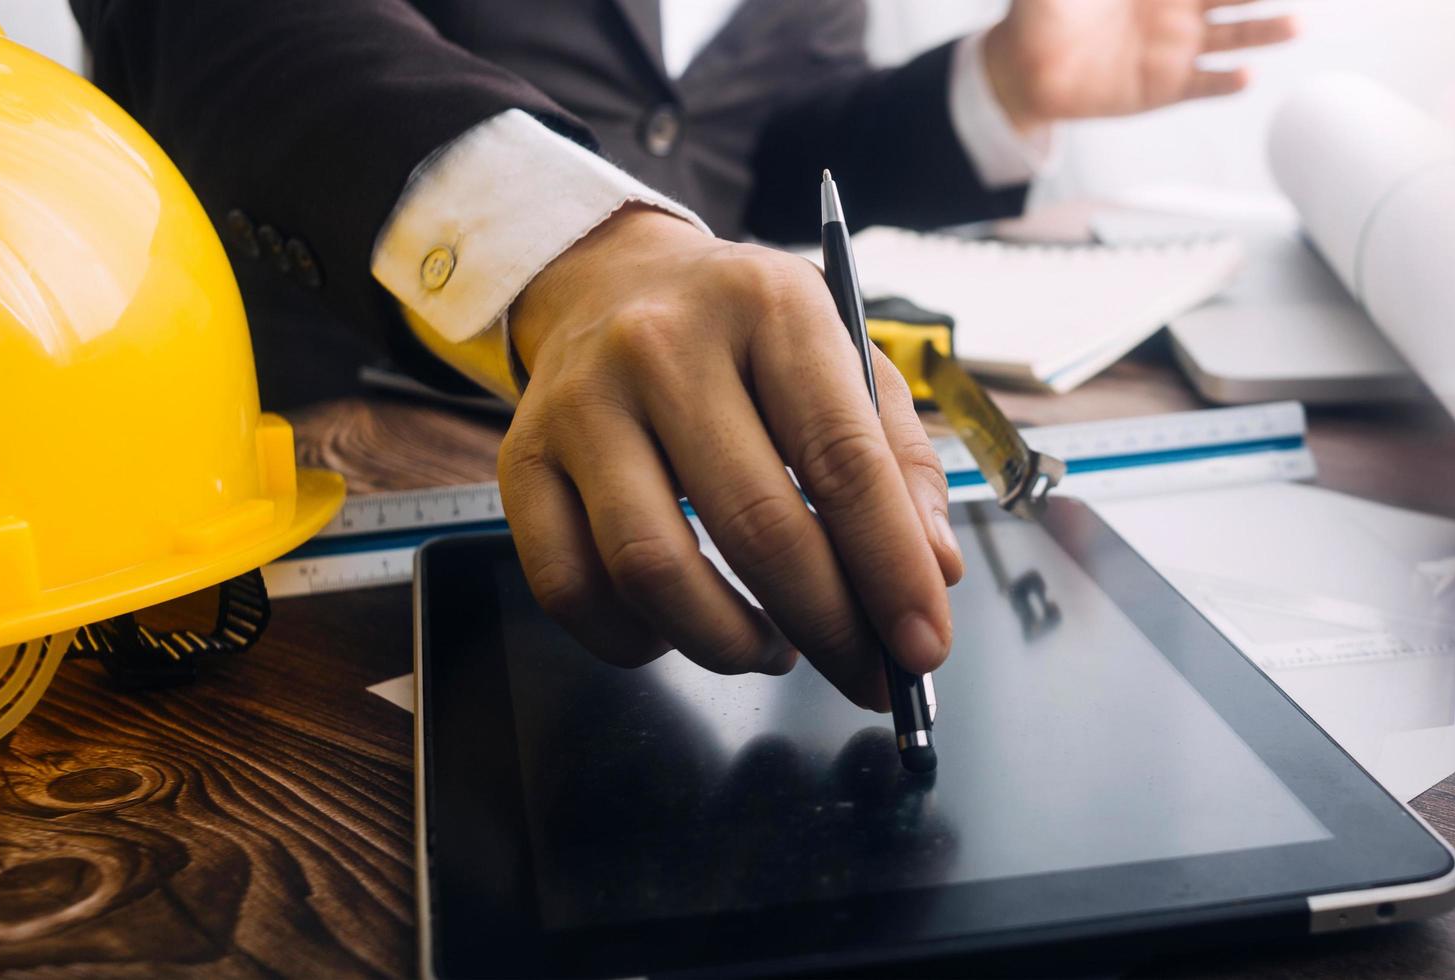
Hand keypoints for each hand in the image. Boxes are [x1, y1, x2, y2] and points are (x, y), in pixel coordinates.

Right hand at [500, 208, 965, 708]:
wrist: (610, 279)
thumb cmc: (748, 336)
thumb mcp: (844, 357)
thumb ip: (901, 462)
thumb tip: (933, 573)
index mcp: (770, 307)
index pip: (844, 459)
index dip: (890, 568)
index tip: (922, 646)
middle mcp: (664, 346)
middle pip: (755, 525)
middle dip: (826, 625)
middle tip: (865, 674)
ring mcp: (581, 404)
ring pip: (653, 570)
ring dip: (729, 642)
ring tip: (776, 649)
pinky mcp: (520, 458)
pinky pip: (569, 587)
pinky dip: (636, 640)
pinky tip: (684, 631)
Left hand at [978, 0, 1298, 125]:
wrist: (1025, 69)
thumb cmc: (1040, 11)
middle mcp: (1178, 12)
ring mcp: (1178, 50)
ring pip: (1234, 39)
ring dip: (1265, 31)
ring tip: (1294, 26)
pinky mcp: (1169, 88)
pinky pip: (1206, 85)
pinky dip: (1227, 83)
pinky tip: (1245, 76)